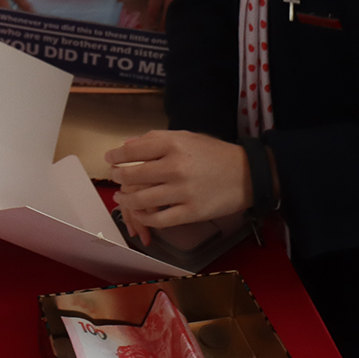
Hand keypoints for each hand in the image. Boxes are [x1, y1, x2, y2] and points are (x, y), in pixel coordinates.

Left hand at [106, 129, 251, 245]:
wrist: (248, 175)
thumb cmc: (215, 154)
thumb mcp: (187, 138)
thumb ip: (156, 140)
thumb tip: (127, 145)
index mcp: (174, 144)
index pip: (133, 151)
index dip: (116, 156)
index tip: (110, 159)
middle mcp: (175, 167)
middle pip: (133, 176)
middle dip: (119, 177)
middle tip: (116, 177)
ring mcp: (182, 192)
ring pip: (141, 200)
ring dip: (126, 199)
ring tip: (121, 197)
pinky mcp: (190, 213)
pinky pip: (158, 219)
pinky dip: (144, 217)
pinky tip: (139, 212)